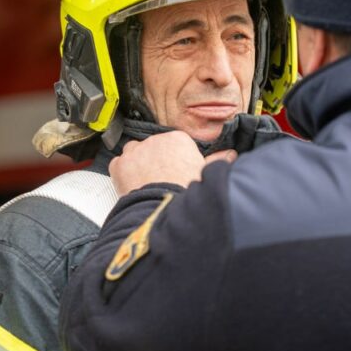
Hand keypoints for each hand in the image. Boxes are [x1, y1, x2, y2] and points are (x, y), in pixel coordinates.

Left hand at [109, 131, 236, 195]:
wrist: (162, 210)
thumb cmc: (186, 193)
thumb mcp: (205, 175)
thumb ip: (217, 162)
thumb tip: (230, 155)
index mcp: (178, 140)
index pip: (175, 144)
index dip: (177, 160)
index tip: (178, 171)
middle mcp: (155, 140)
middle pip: (154, 148)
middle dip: (157, 161)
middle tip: (163, 181)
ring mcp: (135, 152)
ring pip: (135, 153)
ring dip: (139, 165)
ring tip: (147, 183)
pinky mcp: (120, 165)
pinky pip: (119, 166)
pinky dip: (123, 175)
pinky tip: (133, 187)